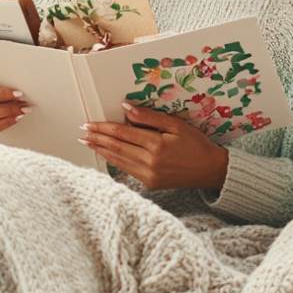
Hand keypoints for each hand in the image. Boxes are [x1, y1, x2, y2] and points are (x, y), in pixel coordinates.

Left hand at [80, 102, 228, 189]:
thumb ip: (150, 117)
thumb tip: (126, 108)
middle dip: (97, 139)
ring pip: (118, 160)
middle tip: (82, 132)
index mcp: (157, 145)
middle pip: (116, 147)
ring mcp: (148, 176)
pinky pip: (126, 170)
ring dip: (101, 151)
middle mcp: (150, 162)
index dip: (104, 128)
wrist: (210, 170)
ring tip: (88, 143)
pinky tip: (106, 154)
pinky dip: (113, 161)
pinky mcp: (149, 184)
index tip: (89, 124)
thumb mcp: (177, 125)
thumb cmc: (196, 145)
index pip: (122, 134)